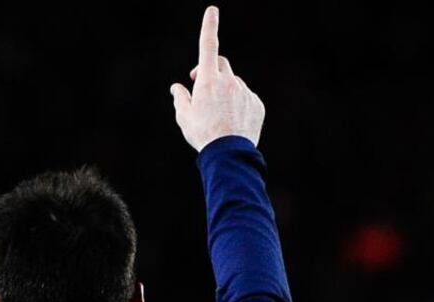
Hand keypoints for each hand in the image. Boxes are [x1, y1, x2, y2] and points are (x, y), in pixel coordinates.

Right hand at [169, 5, 264, 152]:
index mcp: (208, 81)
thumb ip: (179, 98)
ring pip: (234, 84)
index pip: (208, 46)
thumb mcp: (184, 117)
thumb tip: (177, 88)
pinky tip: (232, 121)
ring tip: (219, 115)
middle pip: (221, 64)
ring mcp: (245, 92)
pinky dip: (239, 104)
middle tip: (201, 85)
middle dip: (211, 70)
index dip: (209, 26)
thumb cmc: (203, 135)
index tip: (212, 10)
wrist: (229, 155)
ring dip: (225, 91)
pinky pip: (246, 98)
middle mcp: (229, 82)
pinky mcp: (257, 104)